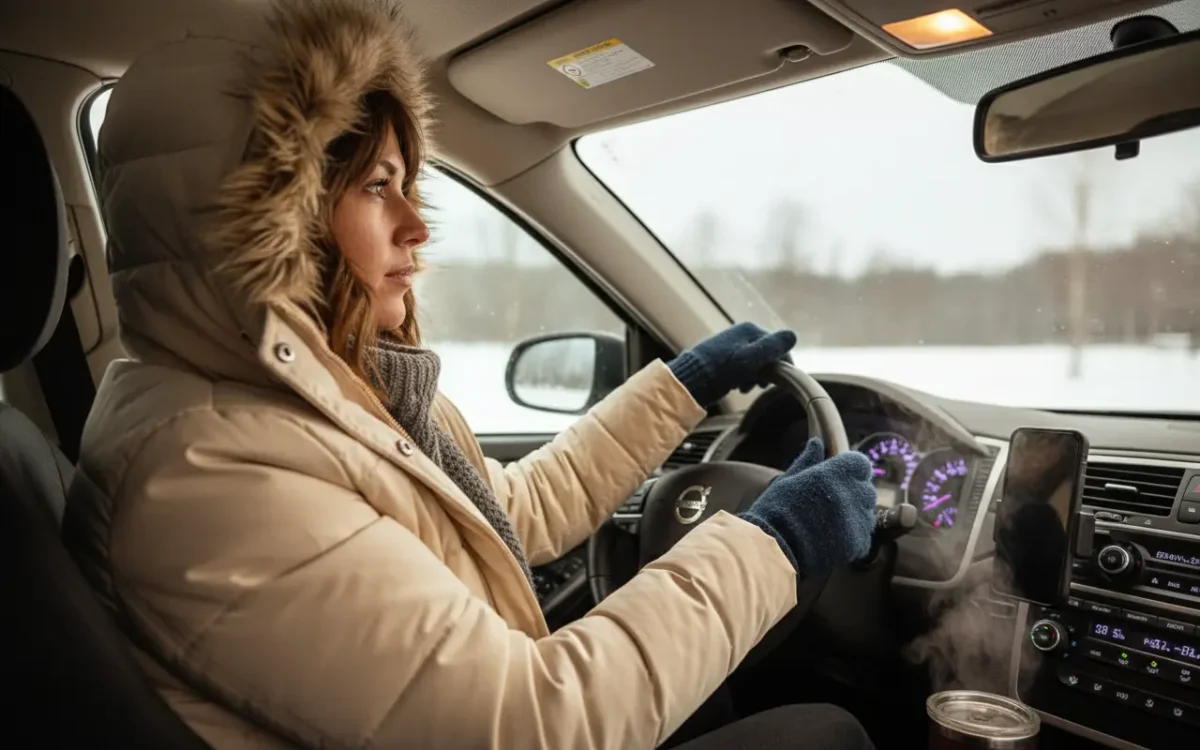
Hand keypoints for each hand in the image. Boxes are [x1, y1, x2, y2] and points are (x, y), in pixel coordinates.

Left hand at [666, 322, 795, 406]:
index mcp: (750, 330)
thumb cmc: (722, 370)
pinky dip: (745, 378)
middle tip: (759, 386)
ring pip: (755, 363)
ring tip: (745, 388)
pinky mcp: (724, 358)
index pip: (778, 345)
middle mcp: (742, 334)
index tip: (784, 381)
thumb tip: (793, 335)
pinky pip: (743, 368)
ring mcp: (732, 345)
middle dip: (767, 372)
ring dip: (756, 377)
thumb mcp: (750, 359)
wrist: (690, 380)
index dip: (784, 364)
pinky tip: (738, 387)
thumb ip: (772, 347)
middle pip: (767, 355)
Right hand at [738, 437, 876, 576]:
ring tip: (831, 524)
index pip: (861, 464)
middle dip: (854, 494)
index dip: (852, 471)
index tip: (842, 479)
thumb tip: (816, 443)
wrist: (774, 547)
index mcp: (834, 472)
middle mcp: (851, 492)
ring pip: (867, 513)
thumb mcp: (788, 480)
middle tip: (833, 505)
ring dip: (855, 516)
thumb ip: (808, 461)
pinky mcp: (858, 542)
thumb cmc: (776, 511)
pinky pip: (864, 536)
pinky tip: (834, 539)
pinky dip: (853, 537)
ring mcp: (856, 518)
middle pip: (866, 489)